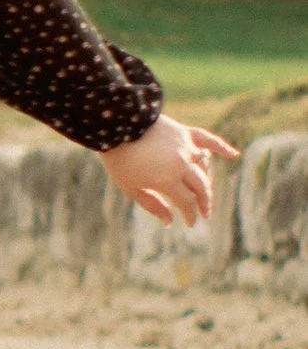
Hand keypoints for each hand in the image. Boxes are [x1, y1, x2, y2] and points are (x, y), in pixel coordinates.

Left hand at [103, 115, 236, 227]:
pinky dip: (221, 147)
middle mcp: (181, 165)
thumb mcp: (131, 188)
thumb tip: (171, 222)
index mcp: (167, 181)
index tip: (190, 223)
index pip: (187, 203)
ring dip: (206, 181)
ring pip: (204, 168)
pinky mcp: (184, 133)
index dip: (190, 215)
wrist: (116, 125)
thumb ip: (153, 205)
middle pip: (201, 188)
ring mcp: (185, 148)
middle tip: (204, 213)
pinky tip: (233, 154)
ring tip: (204, 191)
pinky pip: (207, 139)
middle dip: (204, 203)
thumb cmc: (120, 160)